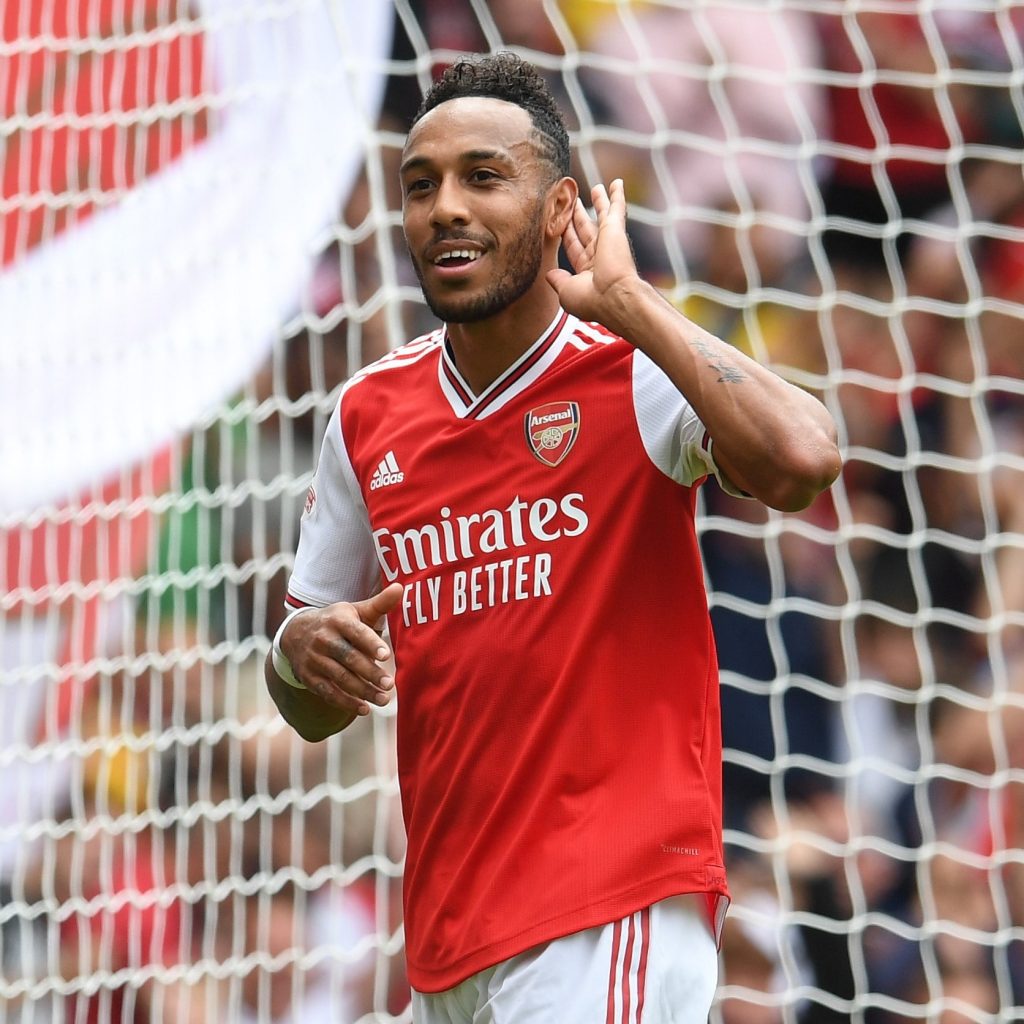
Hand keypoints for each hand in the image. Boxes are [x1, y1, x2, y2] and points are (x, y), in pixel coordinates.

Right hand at [280, 583, 402, 718]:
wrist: (297, 632)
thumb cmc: (337, 621)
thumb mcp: (356, 610)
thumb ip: (380, 603)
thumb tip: (400, 587)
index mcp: (338, 620)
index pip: (356, 632)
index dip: (371, 643)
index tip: (386, 655)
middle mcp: (323, 639)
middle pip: (349, 658)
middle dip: (370, 673)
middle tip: (389, 684)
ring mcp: (314, 659)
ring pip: (340, 677)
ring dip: (362, 691)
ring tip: (383, 699)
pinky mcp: (309, 677)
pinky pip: (328, 692)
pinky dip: (345, 702)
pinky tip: (364, 709)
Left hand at [546, 179, 640, 327]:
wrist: (614, 298)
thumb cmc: (591, 300)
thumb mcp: (566, 292)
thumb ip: (557, 280)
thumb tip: (550, 274)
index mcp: (589, 272)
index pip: (573, 247)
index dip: (566, 235)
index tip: (559, 222)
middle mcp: (600, 256)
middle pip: (585, 229)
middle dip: (580, 216)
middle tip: (574, 201)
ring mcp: (609, 242)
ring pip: (602, 216)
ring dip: (600, 202)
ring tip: (597, 188)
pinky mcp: (616, 230)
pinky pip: (616, 208)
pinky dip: (617, 196)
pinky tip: (617, 183)